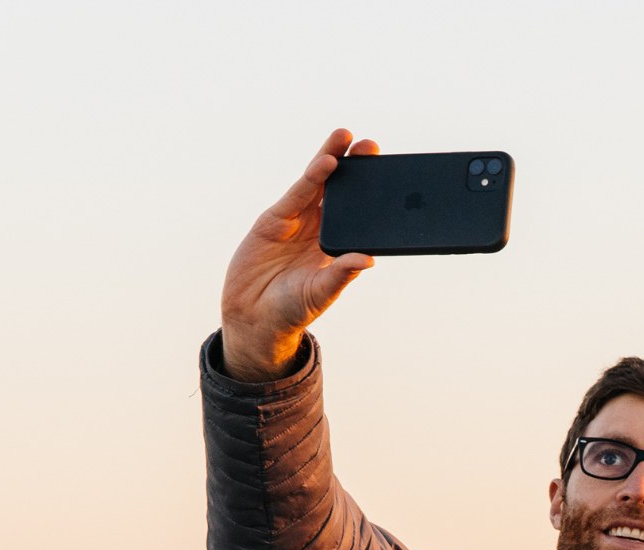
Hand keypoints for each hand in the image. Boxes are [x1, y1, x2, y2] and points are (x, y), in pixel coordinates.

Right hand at [220, 129, 379, 381]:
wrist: (254, 317)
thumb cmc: (292, 309)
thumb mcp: (320, 293)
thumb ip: (340, 275)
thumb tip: (368, 260)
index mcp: (337, 246)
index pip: (358, 215)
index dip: (370, 194)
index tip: (389, 175)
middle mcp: (319, 229)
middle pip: (339, 192)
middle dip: (354, 168)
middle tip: (371, 145)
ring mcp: (297, 222)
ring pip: (317, 185)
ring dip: (331, 160)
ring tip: (345, 138)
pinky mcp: (274, 219)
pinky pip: (296, 195)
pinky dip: (311, 178)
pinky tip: (325, 162)